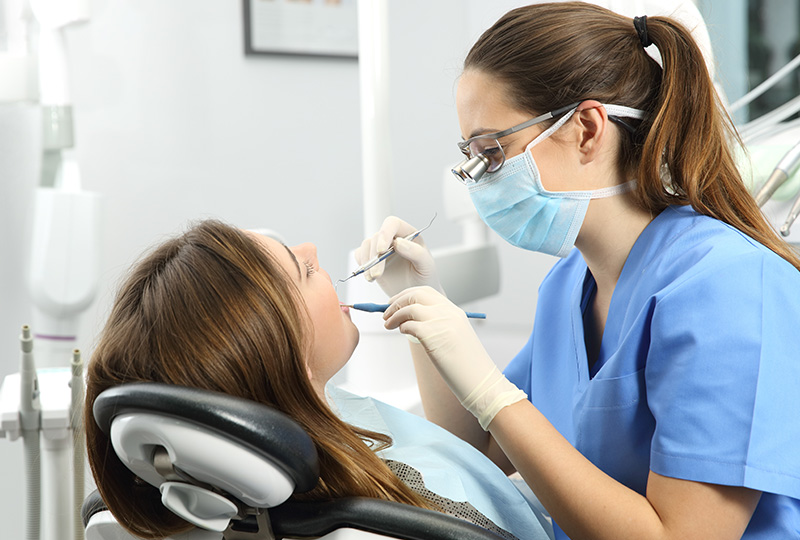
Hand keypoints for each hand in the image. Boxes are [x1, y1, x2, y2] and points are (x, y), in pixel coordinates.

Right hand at [354, 216, 442, 296]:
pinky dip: (362, 266)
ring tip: (374, 277)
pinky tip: (371, 277)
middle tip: (378, 274)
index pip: (393, 224)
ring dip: (367, 262)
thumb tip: (398, 242)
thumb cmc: (424, 278)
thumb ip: (416, 252)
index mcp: (409, 235)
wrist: (415, 294)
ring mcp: (382, 248)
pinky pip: (361, 255)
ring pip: (367, 246)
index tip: (382, 250)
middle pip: (377, 237)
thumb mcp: (426, 266)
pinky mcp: (372, 259)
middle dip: (375, 256)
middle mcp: (394, 238)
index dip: (385, 233)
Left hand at [382, 286, 525, 428]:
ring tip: (388, 324)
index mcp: (454, 311)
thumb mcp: (454, 336)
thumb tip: (411, 321)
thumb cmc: (466, 364)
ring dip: (394, 314)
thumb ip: (437, 325)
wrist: (480, 380)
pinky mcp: (432, 335)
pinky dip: (401, 326)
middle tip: (386, 311)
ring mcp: (441, 322)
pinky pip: (409, 324)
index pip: (426, 292)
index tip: (396, 302)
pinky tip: (402, 332)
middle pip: (416, 295)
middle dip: (397, 301)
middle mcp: (448, 312)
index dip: (407, 295)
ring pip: (410, 307)